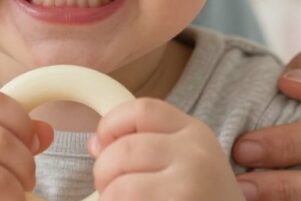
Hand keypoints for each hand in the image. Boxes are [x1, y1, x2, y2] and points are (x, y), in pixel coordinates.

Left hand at [89, 98, 243, 200]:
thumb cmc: (205, 199)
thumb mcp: (189, 162)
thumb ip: (147, 146)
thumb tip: (95, 144)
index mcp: (195, 133)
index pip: (141, 110)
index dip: (111, 125)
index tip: (102, 146)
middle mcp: (196, 155)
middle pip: (122, 150)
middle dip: (103, 173)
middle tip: (110, 191)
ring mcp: (188, 187)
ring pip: (119, 189)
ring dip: (110, 200)